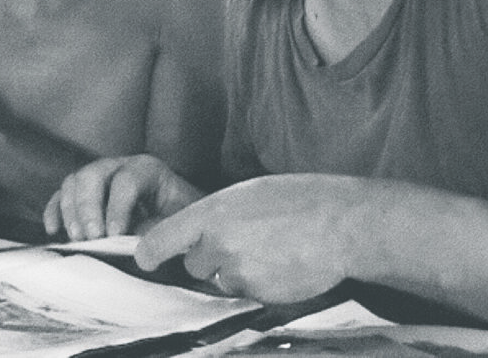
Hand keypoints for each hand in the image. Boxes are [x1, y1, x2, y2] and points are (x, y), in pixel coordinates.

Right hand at [43, 155, 201, 240]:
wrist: (176, 214)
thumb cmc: (178, 216)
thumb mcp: (177, 221)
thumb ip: (156, 229)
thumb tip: (132, 243)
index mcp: (147, 168)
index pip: (126, 180)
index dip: (117, 208)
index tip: (113, 234)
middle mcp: (119, 166)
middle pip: (93, 175)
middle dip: (88, 207)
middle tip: (91, 236)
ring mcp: (99, 177)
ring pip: (74, 182)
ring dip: (70, 210)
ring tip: (77, 238)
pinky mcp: (84, 192)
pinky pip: (62, 195)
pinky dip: (54, 211)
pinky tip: (53, 229)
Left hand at [135, 173, 368, 303]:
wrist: (342, 224)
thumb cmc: (298, 200)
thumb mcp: (247, 193)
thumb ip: (215, 215)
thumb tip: (196, 235)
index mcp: (211, 213)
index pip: (161, 240)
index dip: (150, 252)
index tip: (145, 258)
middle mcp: (218, 245)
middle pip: (194, 265)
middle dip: (210, 259)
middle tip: (244, 241)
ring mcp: (239, 272)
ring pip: (221, 280)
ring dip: (236, 271)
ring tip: (269, 250)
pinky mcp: (259, 294)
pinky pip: (246, 293)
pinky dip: (258, 284)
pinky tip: (280, 264)